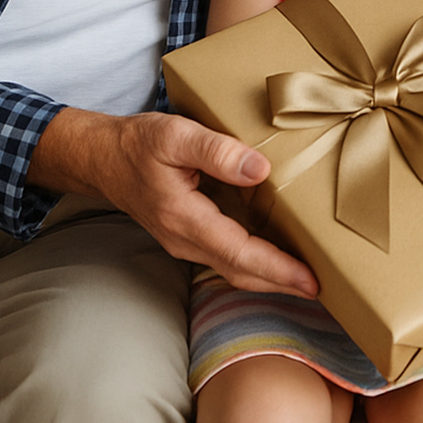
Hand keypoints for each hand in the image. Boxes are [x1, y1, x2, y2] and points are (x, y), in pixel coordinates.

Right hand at [29, 109, 318, 297]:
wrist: (102, 158)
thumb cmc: (139, 143)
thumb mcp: (177, 135)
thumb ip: (218, 151)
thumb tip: (260, 171)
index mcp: (184, 217)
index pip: (239, 252)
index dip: (277, 268)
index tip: (309, 279)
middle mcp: (184, 238)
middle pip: (239, 270)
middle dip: (280, 282)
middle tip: (321, 287)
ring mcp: (184, 241)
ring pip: (232, 268)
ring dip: (268, 276)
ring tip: (305, 278)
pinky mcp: (187, 234)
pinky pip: (225, 256)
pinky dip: (253, 263)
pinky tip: (274, 257)